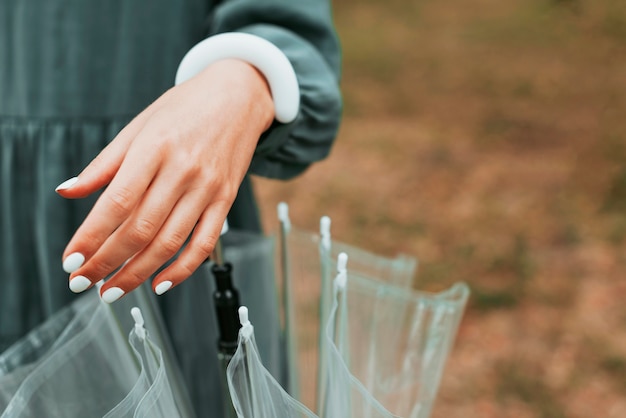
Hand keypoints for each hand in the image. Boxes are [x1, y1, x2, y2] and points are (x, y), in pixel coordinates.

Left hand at [56, 59, 273, 302]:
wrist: (238, 96)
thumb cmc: (185, 108)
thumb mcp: (139, 126)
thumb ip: (104, 164)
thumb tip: (67, 192)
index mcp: (154, 148)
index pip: (116, 202)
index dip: (91, 237)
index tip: (71, 260)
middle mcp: (183, 170)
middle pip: (141, 229)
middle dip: (108, 262)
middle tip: (84, 283)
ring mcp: (208, 187)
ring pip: (170, 242)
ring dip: (138, 273)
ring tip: (114, 289)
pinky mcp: (226, 199)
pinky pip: (204, 243)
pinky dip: (182, 270)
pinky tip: (160, 283)